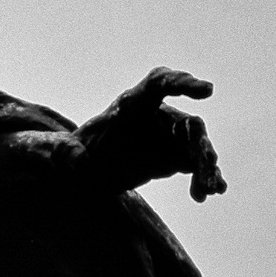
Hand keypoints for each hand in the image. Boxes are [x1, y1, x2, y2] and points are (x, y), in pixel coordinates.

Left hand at [74, 67, 227, 201]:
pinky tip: (210, 193)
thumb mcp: (65, 155)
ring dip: (207, 166)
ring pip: (196, 146)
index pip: (161, 83)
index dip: (183, 84)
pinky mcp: (176, 158)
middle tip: (208, 164)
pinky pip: (196, 165)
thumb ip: (65, 154)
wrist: (89, 174)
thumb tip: (76, 162)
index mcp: (133, 104)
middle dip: (200, 143)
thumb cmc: (76, 156)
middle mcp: (157, 116)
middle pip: (187, 123)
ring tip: (210, 189)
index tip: (208, 92)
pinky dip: (205, 178)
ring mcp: (169, 138)